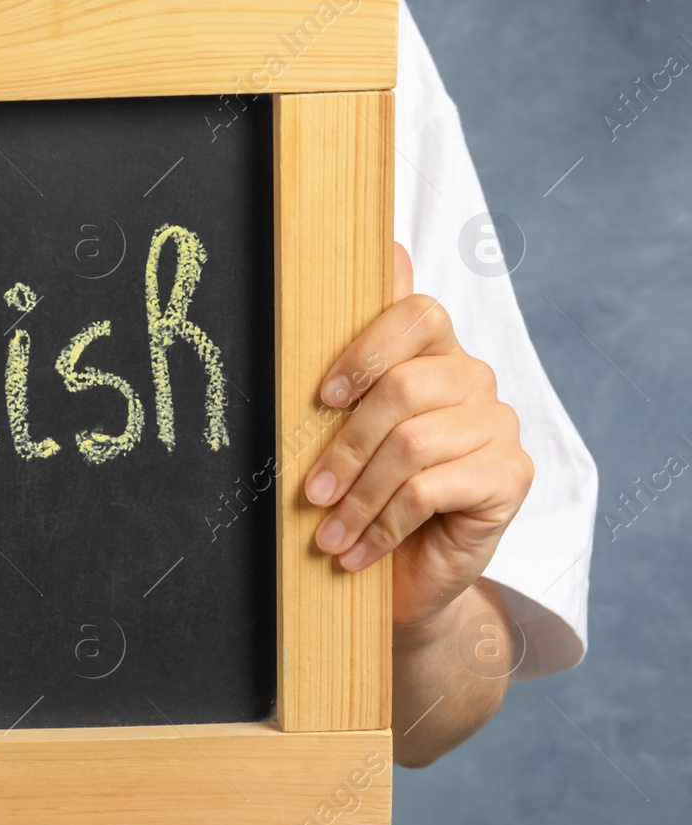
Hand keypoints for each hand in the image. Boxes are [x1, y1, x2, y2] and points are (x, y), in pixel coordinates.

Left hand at [302, 243, 533, 631]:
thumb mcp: (344, 429)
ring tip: (328, 535)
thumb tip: (386, 249)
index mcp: (435, 353)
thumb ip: (355, 358)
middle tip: (311, 494)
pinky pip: (431, 490)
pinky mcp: (512, 476)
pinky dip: (383, 525)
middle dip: (346, 447)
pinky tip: (359, 552)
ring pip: (413, 445)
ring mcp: (500, 427)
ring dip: (358, 499)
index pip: (418, 314)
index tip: (323, 397)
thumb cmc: (366, 494)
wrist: (406, 575)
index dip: (367, 350)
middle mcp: (475, 380)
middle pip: (405, 387)